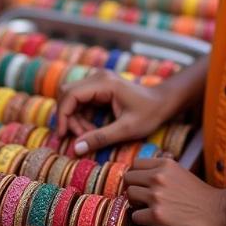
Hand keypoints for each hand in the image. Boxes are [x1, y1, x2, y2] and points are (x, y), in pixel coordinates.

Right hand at [57, 70, 171, 155]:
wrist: (163, 102)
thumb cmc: (149, 113)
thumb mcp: (126, 129)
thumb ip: (101, 138)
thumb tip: (76, 148)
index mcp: (104, 83)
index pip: (71, 94)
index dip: (63, 115)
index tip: (64, 135)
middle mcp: (98, 77)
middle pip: (68, 94)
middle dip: (68, 117)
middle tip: (80, 137)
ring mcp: (99, 81)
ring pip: (73, 98)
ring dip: (75, 119)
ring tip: (89, 135)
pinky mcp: (100, 88)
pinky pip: (81, 101)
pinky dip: (81, 117)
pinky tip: (93, 130)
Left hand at [124, 157, 225, 225]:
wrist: (217, 213)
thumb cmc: (199, 195)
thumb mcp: (180, 173)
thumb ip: (161, 171)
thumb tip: (139, 173)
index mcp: (165, 164)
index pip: (135, 164)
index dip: (136, 175)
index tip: (141, 184)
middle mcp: (159, 177)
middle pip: (129, 179)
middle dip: (134, 189)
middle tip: (143, 199)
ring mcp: (157, 196)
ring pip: (130, 197)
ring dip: (137, 205)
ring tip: (149, 209)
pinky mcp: (156, 215)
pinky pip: (136, 217)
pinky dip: (142, 221)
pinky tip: (154, 221)